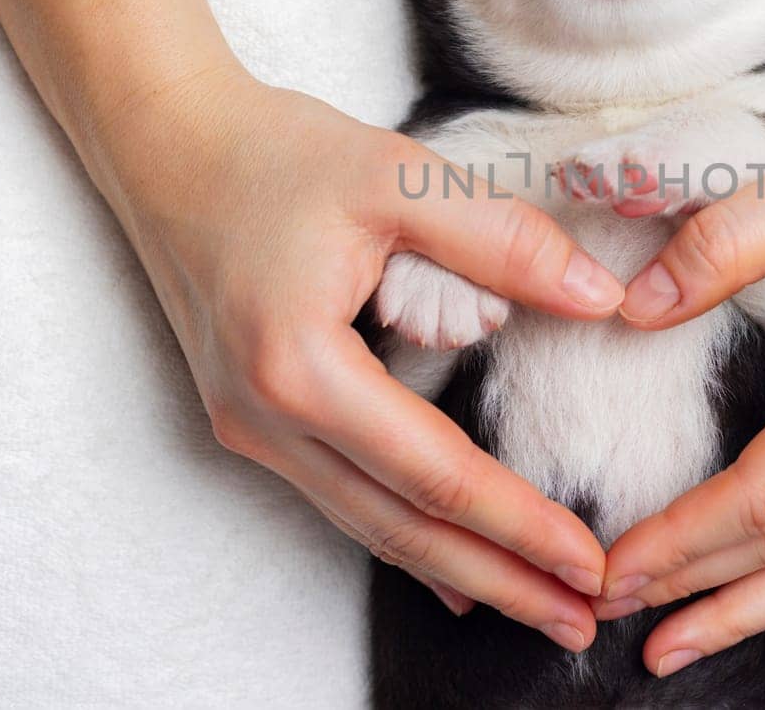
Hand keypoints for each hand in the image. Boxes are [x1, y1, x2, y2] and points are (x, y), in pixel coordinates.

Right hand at [92, 66, 623, 652]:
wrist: (164, 141)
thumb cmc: (273, 152)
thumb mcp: (397, 179)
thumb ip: (502, 241)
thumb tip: (600, 296)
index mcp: (300, 367)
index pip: (435, 474)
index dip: (520, 525)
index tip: (592, 565)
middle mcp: (266, 418)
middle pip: (402, 528)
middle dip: (500, 581)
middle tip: (582, 622)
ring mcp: (251, 426)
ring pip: (370, 525)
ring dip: (458, 571)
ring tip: (537, 608)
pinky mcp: (253, 416)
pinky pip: (340, 497)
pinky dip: (404, 537)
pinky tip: (451, 573)